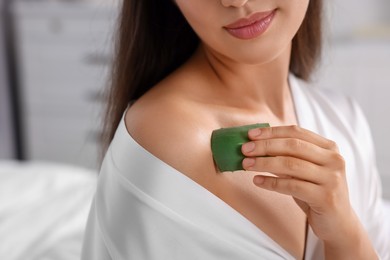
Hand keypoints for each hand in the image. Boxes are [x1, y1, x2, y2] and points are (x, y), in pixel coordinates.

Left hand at [241, 125, 376, 257]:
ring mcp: (332, 178)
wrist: (338, 223)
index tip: (251, 134)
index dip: (272, 132)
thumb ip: (286, 157)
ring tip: (246, 164)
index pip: (296, 132)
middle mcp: (334, 159)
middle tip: (245, 149)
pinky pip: (292, 186)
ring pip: (291, 164)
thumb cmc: (316, 192)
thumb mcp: (303, 171)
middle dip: (265, 146)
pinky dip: (271, 182)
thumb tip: (256, 146)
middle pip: (293, 146)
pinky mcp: (326, 197)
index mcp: (329, 147)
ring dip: (264, 163)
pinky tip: (257, 181)